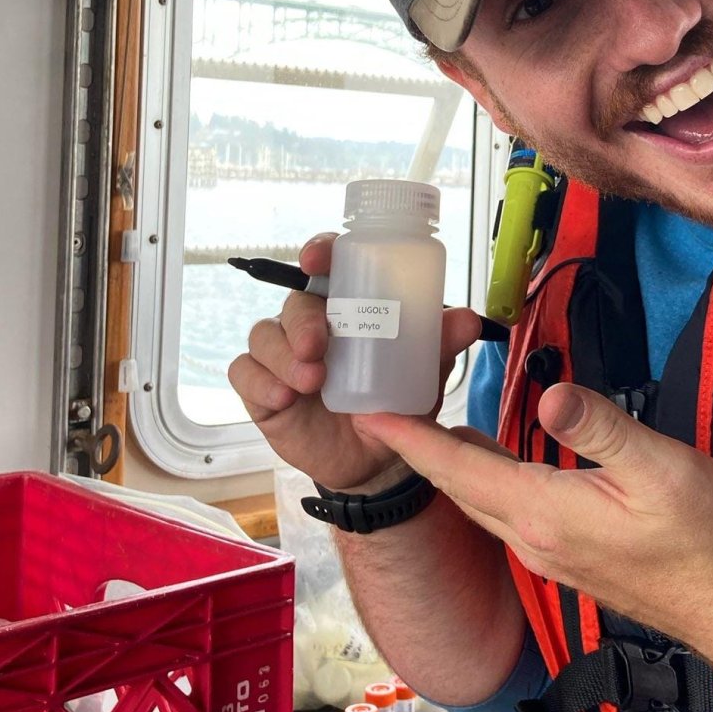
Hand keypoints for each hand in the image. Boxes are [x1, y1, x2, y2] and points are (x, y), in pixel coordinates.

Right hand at [228, 232, 480, 491]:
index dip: (318, 252)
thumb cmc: (398, 399)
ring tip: (310, 382)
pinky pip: (244, 374)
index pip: (327, 265)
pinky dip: (260, 382)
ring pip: (264, 335)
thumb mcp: (425, 370)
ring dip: (282, 355)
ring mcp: (283, 356)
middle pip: (294, 302)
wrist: (379, 460)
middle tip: (319, 346)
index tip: (317, 259)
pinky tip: (282, 398)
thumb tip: (467, 320)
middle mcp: (312, 323)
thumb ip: (442, 343)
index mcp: (349, 306)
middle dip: (302, 320)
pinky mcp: (263, 390)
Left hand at [359, 382, 712, 647]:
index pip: (459, 471)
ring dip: (451, 469)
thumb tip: (548, 398)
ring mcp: (553, 554)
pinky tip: (494, 469)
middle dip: (419, 451)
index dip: (411, 438)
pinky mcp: (573, 558)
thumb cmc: (707, 538)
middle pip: (461, 489)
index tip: (368, 413)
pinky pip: (508, 515)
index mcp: (547, 513)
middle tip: (387, 415)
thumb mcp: (660, 470)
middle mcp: (537, 539)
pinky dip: (485, 485)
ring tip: (428, 434)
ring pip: (483, 504)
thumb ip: (600, 430)